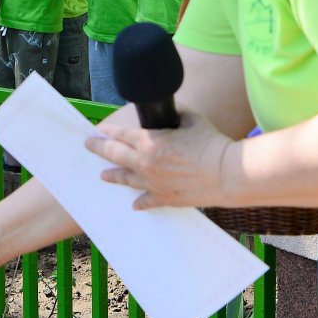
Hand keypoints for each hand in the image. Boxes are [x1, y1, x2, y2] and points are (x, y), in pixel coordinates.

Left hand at [86, 109, 235, 209]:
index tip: (100, 129)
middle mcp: (146, 164)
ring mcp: (153, 183)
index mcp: (150, 142)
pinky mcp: (165, 198)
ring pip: (125, 179)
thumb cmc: (212, 144)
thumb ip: (176, 115)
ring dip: (112, 175)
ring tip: (103, 175)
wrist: (228, 174)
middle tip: (88, 145)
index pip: (121, 134)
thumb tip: (170, 112)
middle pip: (115, 155)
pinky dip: (140, 202)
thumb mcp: (192, 120)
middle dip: (99, 148)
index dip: (108, 130)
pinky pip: (146, 201)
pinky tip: (134, 205)